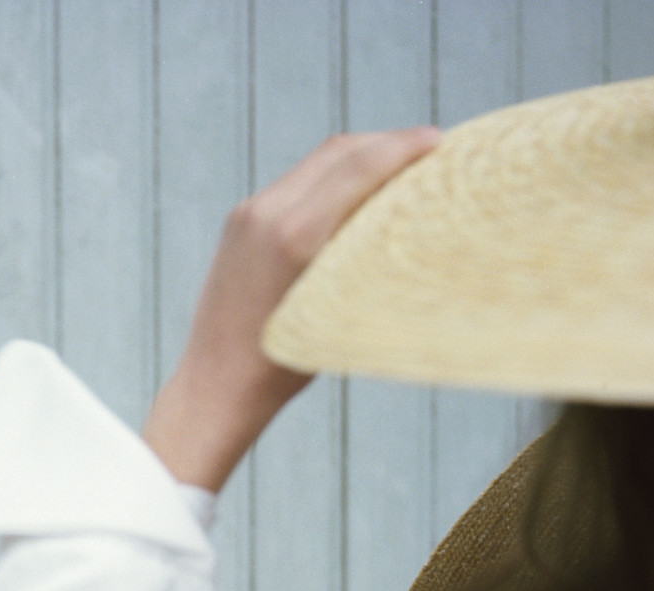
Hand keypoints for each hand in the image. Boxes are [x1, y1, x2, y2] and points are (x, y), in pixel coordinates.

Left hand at [143, 127, 440, 492]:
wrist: (214, 386)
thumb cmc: (283, 367)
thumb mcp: (336, 311)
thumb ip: (364, 258)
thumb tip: (409, 221)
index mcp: (293, 237)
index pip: (358, 166)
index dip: (403, 146)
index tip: (439, 141)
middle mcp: (266, 215)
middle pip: (338, 151)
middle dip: (386, 143)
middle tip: (427, 148)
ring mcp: (247, 214)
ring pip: (315, 163)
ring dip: (359, 156)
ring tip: (396, 167)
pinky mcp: (238, 220)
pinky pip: (294, 182)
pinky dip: (331, 177)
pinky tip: (354, 192)